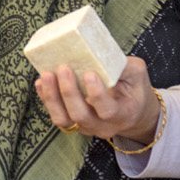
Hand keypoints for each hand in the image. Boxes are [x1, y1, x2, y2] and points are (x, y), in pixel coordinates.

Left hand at [34, 57, 160, 146]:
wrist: (133, 113)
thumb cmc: (135, 90)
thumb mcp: (137, 74)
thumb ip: (123, 66)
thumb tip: (99, 52)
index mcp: (123, 115)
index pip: (107, 110)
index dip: (96, 94)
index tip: (89, 74)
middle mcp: (103, 126)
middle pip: (81, 116)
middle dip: (69, 92)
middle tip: (63, 68)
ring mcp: (86, 127)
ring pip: (64, 119)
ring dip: (52, 97)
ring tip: (46, 75)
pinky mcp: (73, 123)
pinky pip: (57, 115)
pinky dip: (46, 99)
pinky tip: (41, 81)